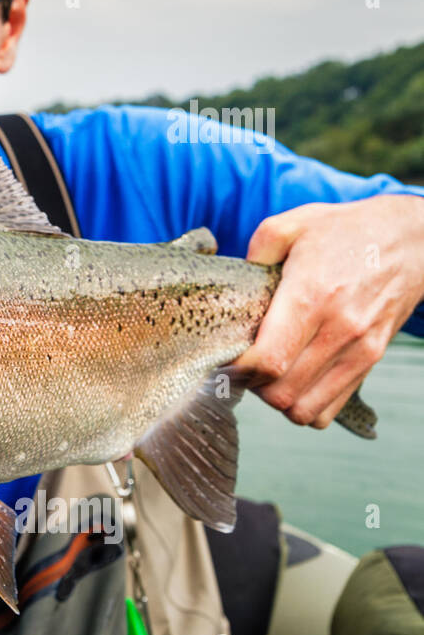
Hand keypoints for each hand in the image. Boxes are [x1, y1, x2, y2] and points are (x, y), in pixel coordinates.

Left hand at [232, 194, 423, 427]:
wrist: (411, 240)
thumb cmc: (346, 232)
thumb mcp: (293, 225)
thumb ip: (256, 250)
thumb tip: (237, 283)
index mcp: (311, 296)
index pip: (269, 361)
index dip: (239, 369)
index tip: (228, 358)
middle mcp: (338, 329)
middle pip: (281, 393)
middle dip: (253, 386)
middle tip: (245, 365)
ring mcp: (359, 349)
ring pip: (304, 409)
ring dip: (277, 400)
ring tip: (269, 374)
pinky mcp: (371, 360)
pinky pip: (329, 409)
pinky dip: (305, 405)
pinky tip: (295, 380)